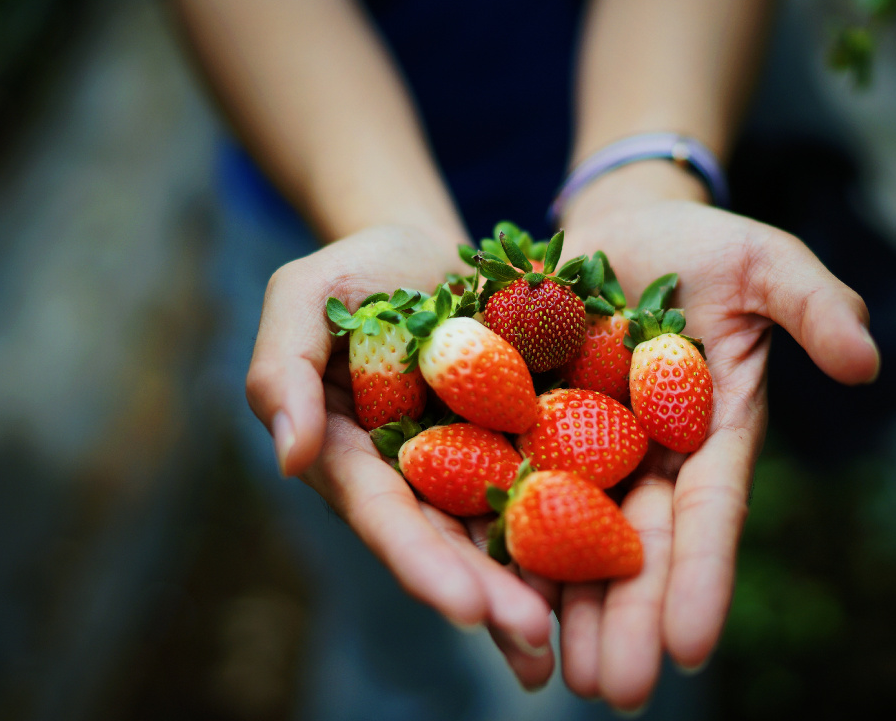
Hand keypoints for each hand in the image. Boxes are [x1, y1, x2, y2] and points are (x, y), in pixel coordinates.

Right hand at [245, 224, 557, 688]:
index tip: (464, 605)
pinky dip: (576, 531)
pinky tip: (612, 569)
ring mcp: (468, 468)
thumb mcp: (301, 298)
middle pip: (448, 543)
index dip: (420, 561)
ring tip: (566, 640)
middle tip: (534, 635)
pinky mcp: (521, 445)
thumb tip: (289, 457)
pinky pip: (551, 488)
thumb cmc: (354, 272)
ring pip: (499, 536)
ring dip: (531, 586)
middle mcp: (410, 480)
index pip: (383, 515)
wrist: (429, 255)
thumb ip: (283, 369)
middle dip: (488, 595)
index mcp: (351, 457)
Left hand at [552, 161, 880, 709]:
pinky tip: (493, 606)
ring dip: (571, 610)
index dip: (702, 576)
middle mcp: (650, 457)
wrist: (614, 224)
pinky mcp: (526, 432)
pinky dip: (506, 549)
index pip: (710, 513)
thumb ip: (814, 306)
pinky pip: (510, 495)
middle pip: (640, 547)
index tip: (692, 645)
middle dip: (631, 619)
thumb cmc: (699, 243)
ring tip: (562, 676)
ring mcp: (586, 451)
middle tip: (619, 691)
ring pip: (576, 542)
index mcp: (710, 431)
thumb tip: (868, 364)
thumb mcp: (764, 262)